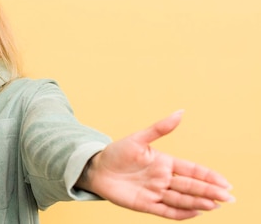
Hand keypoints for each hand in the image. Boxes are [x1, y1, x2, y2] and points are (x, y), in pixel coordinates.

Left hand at [79, 111, 233, 219]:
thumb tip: (181, 112)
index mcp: (165, 163)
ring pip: (181, 199)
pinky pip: (166, 211)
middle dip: (209, 191)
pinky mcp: (145, 204)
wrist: (96, 169)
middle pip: (191, 186)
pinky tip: (195, 213)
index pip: (192, 170)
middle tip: (228, 196)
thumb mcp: (138, 139)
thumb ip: (160, 128)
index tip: (225, 181)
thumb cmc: (116, 153)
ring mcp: (155, 192)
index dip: (208, 176)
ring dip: (198, 202)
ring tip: (215, 205)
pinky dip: (180, 213)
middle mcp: (163, 179)